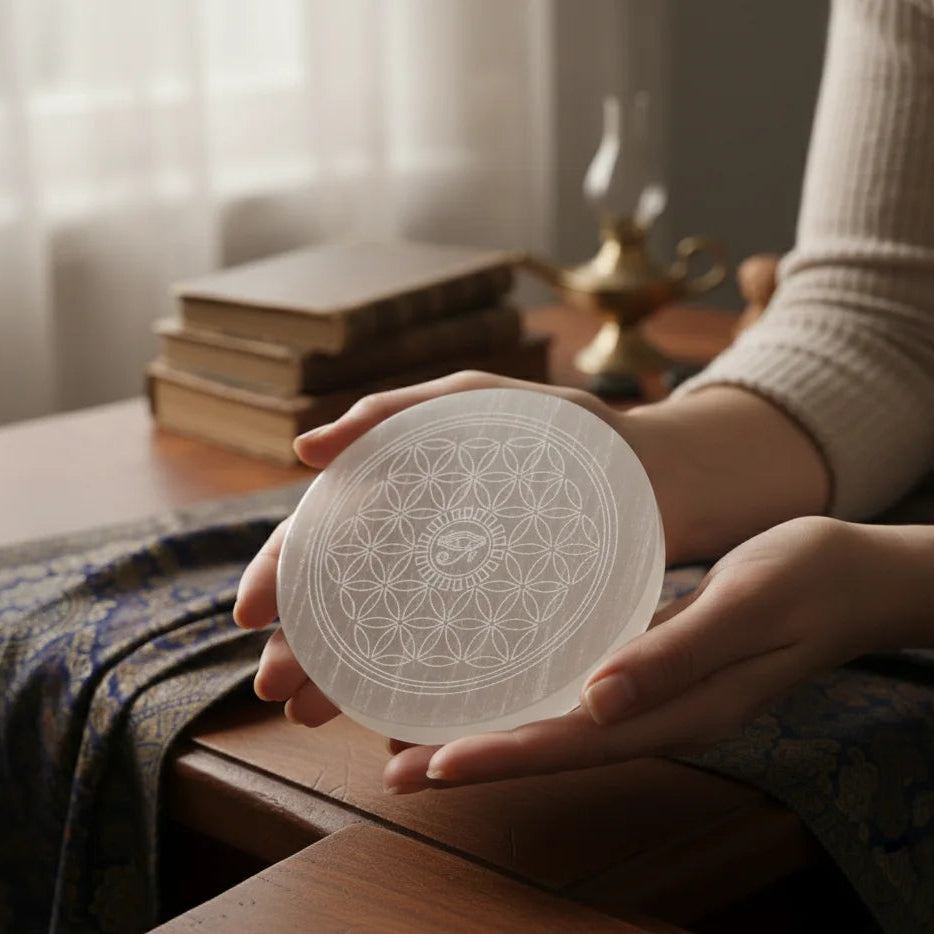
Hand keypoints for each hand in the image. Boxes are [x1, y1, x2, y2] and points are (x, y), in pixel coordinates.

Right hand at [233, 370, 635, 729]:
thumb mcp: (475, 402)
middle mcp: (422, 550)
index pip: (323, 534)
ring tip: (312, 716)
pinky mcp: (503, 627)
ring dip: (342, 681)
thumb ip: (395, 412)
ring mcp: (460, 592)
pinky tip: (397, 725)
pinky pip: (447, 665)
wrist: (657, 475)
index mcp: (404, 497)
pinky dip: (416, 694)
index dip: (280, 572)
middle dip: (301, 645)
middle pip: (344, 598)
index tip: (249, 614)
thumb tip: (302, 448)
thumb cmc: (562, 428)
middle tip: (276, 689)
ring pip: (385, 640)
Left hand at [380, 516, 886, 791]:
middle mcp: (657, 713)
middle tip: (395, 764)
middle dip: (476, 756)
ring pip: (560, 724)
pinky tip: (494, 683)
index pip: (575, 746)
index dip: (503, 757)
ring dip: (494, 731)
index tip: (434, 764)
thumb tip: (597, 701)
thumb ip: (674, 655)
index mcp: (680, 711)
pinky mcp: (650, 664)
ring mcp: (653, 694)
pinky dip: (530, 695)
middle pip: (554, 746)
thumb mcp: (745, 609)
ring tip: (418, 732)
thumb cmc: (803, 581)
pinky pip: (579, 691)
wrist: (847, 576)